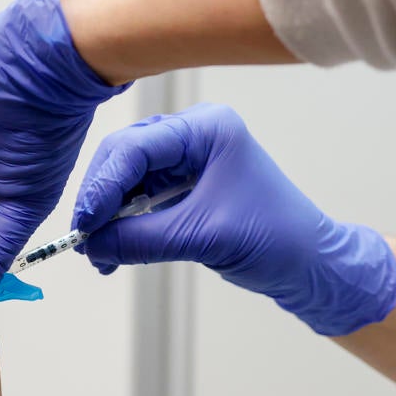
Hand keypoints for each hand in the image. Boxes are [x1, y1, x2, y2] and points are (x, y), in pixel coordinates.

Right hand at [72, 103, 395, 335]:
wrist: (311, 265)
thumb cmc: (274, 240)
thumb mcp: (202, 237)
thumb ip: (141, 239)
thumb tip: (91, 246)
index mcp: (207, 130)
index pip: (138, 146)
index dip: (104, 184)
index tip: (84, 223)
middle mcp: (194, 135)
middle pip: (126, 156)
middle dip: (101, 198)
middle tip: (84, 238)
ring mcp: (189, 159)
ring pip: (129, 178)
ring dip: (110, 215)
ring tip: (99, 254)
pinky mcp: (185, 185)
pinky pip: (142, 198)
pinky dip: (125, 224)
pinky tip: (114, 252)